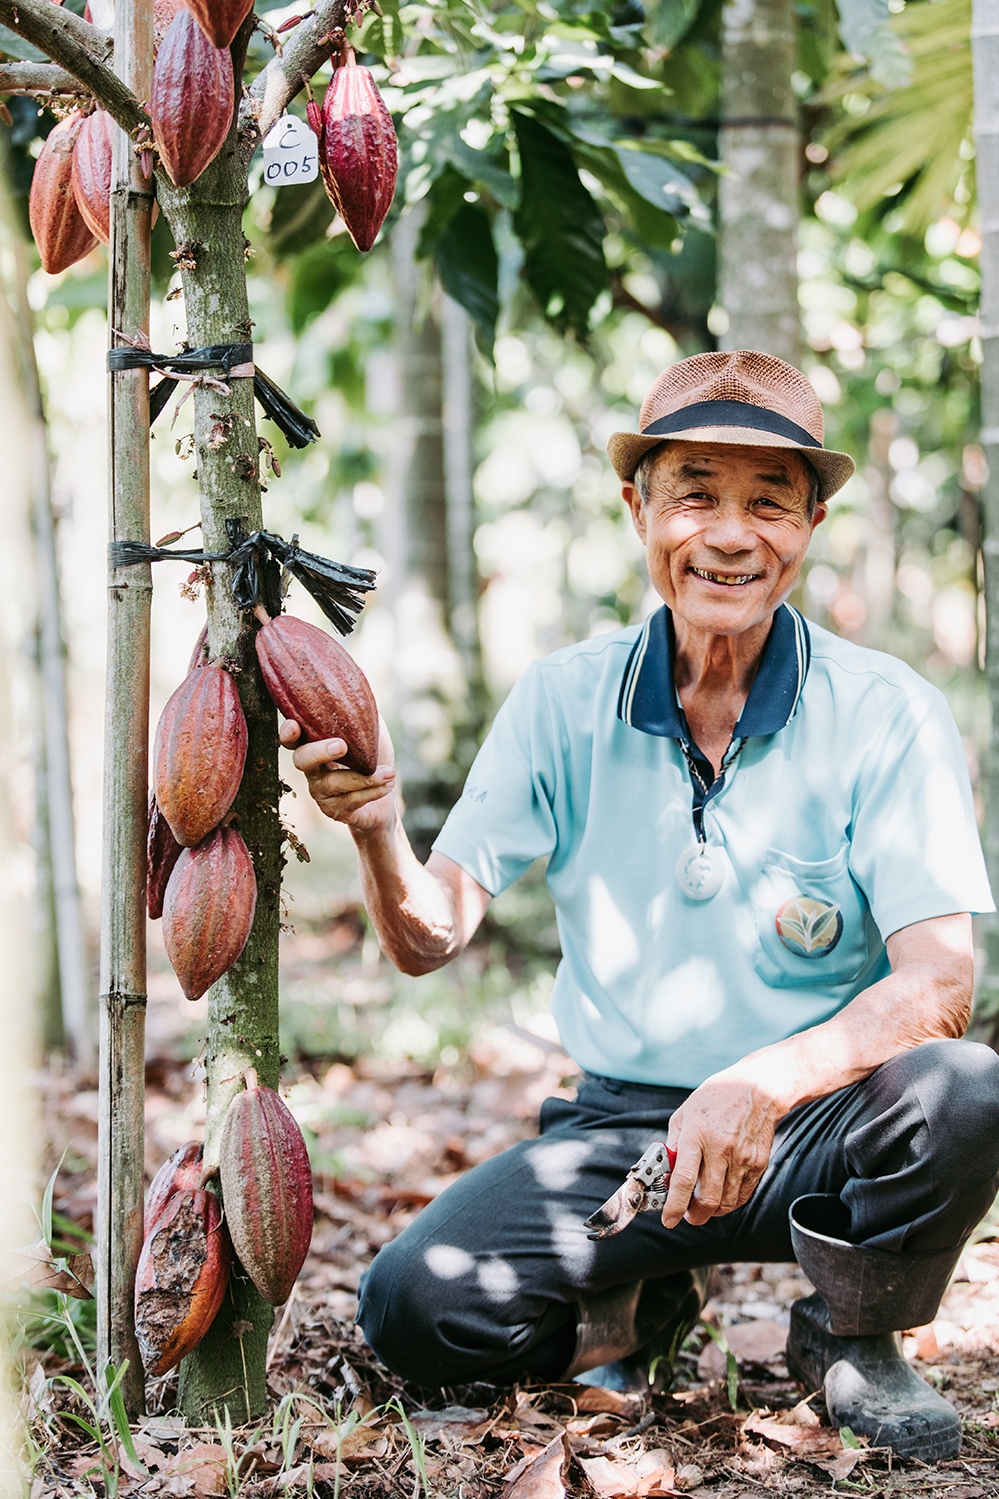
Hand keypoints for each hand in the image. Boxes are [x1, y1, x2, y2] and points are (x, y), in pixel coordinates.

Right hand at [279, 716, 397, 833]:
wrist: (388, 789)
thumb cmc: (375, 754)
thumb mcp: (371, 728)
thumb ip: (361, 709)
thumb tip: (357, 680)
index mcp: (315, 745)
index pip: (292, 738)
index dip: (288, 733)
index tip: (294, 725)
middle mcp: (312, 769)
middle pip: (301, 761)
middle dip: (319, 751)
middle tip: (342, 745)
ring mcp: (321, 792)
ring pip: (333, 783)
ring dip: (364, 777)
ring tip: (390, 772)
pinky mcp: (334, 811)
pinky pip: (350, 801)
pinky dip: (372, 791)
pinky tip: (388, 783)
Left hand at [661, 1067, 780, 1228]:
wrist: (756, 1088)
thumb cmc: (716, 1098)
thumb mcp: (685, 1113)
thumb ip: (674, 1143)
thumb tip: (666, 1170)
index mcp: (696, 1135)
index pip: (684, 1179)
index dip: (674, 1205)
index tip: (668, 1219)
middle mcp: (720, 1149)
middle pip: (707, 1199)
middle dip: (694, 1216)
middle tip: (687, 1215)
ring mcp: (742, 1158)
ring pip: (726, 1203)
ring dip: (712, 1212)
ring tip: (704, 1205)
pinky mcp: (757, 1164)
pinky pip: (742, 1195)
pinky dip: (730, 1203)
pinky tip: (722, 1196)